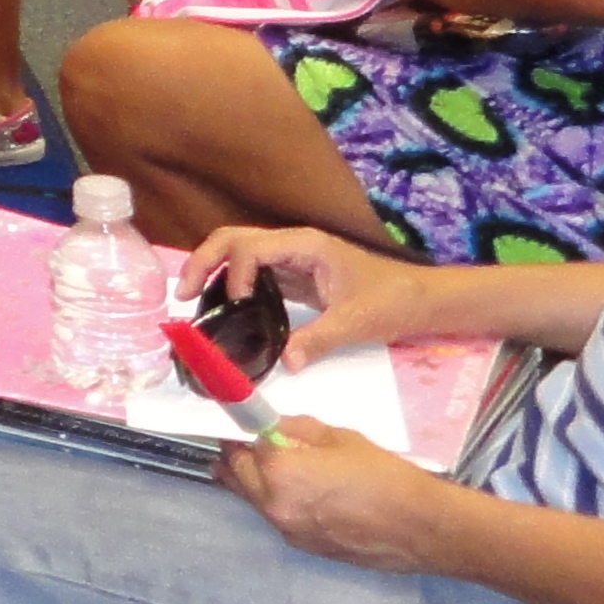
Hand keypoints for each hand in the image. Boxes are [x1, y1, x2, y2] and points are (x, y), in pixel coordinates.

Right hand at [182, 225, 446, 370]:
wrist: (420, 299)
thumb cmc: (392, 300)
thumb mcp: (355, 322)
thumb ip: (318, 340)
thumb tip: (284, 364)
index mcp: (305, 245)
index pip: (251, 247)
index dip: (235, 272)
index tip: (237, 303)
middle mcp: (292, 245)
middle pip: (233, 239)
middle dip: (204, 261)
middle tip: (183, 293)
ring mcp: (291, 258)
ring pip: (238, 251)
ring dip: (211, 269)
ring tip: (191, 297)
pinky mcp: (293, 275)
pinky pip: (251, 271)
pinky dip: (229, 283)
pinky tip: (222, 305)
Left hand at [218, 417, 460, 575]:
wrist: (422, 528)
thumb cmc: (385, 476)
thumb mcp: (339, 437)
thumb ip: (296, 429)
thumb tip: (273, 427)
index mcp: (279, 471)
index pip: (242, 444)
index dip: (241, 430)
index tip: (241, 422)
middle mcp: (273, 504)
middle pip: (236, 474)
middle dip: (238, 456)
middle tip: (250, 442)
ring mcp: (286, 530)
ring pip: (252, 498)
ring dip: (253, 480)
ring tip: (271, 465)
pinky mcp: (301, 546)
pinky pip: (276, 516)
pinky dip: (276, 500)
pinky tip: (298, 492)